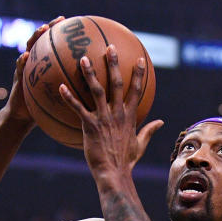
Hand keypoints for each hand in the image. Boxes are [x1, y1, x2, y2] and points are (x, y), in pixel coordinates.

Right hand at [3, 16, 64, 123]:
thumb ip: (70, 87)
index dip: (63, 35)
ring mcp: (25, 69)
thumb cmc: (44, 106)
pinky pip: (19, 68)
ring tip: (42, 30)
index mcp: (45, 65)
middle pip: (42, 41)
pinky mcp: (17, 79)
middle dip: (49, 28)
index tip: (74, 24)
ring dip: (35, 38)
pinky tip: (25, 56)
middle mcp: (35, 63)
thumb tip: (91, 86)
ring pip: (29, 48)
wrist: (24, 116)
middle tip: (59, 20)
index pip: (54, 46)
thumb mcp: (59, 96)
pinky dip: (21, 61)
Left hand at [59, 45, 163, 178]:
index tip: (139, 59)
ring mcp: (103, 119)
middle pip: (116, 84)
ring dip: (90, 74)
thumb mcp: (140, 144)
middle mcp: (117, 114)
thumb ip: (149, 130)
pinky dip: (69, 97)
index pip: (136, 90)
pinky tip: (60, 86)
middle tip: (109, 47)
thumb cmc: (126, 161)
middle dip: (114, 64)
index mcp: (129, 116)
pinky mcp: (90, 126)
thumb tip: (161, 122)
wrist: (114, 173)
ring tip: (83, 58)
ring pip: (97, 91)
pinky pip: (78, 109)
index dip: (138, 74)